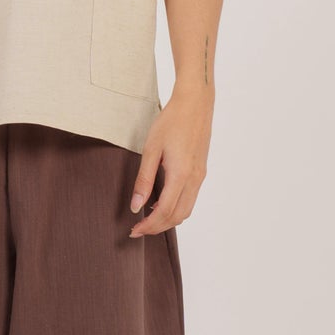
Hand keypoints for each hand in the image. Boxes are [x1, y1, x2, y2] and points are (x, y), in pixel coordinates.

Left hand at [127, 89, 212, 236]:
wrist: (195, 103)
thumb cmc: (172, 121)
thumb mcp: (151, 149)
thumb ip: (144, 180)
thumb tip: (136, 205)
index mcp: (181, 175)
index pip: (164, 212)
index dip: (149, 226)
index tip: (134, 230)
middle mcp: (194, 179)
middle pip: (178, 217)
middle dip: (158, 227)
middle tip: (138, 229)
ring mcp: (200, 176)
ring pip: (186, 210)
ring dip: (168, 220)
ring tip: (147, 218)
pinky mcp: (201, 171)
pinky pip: (190, 199)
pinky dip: (176, 208)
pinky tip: (161, 203)